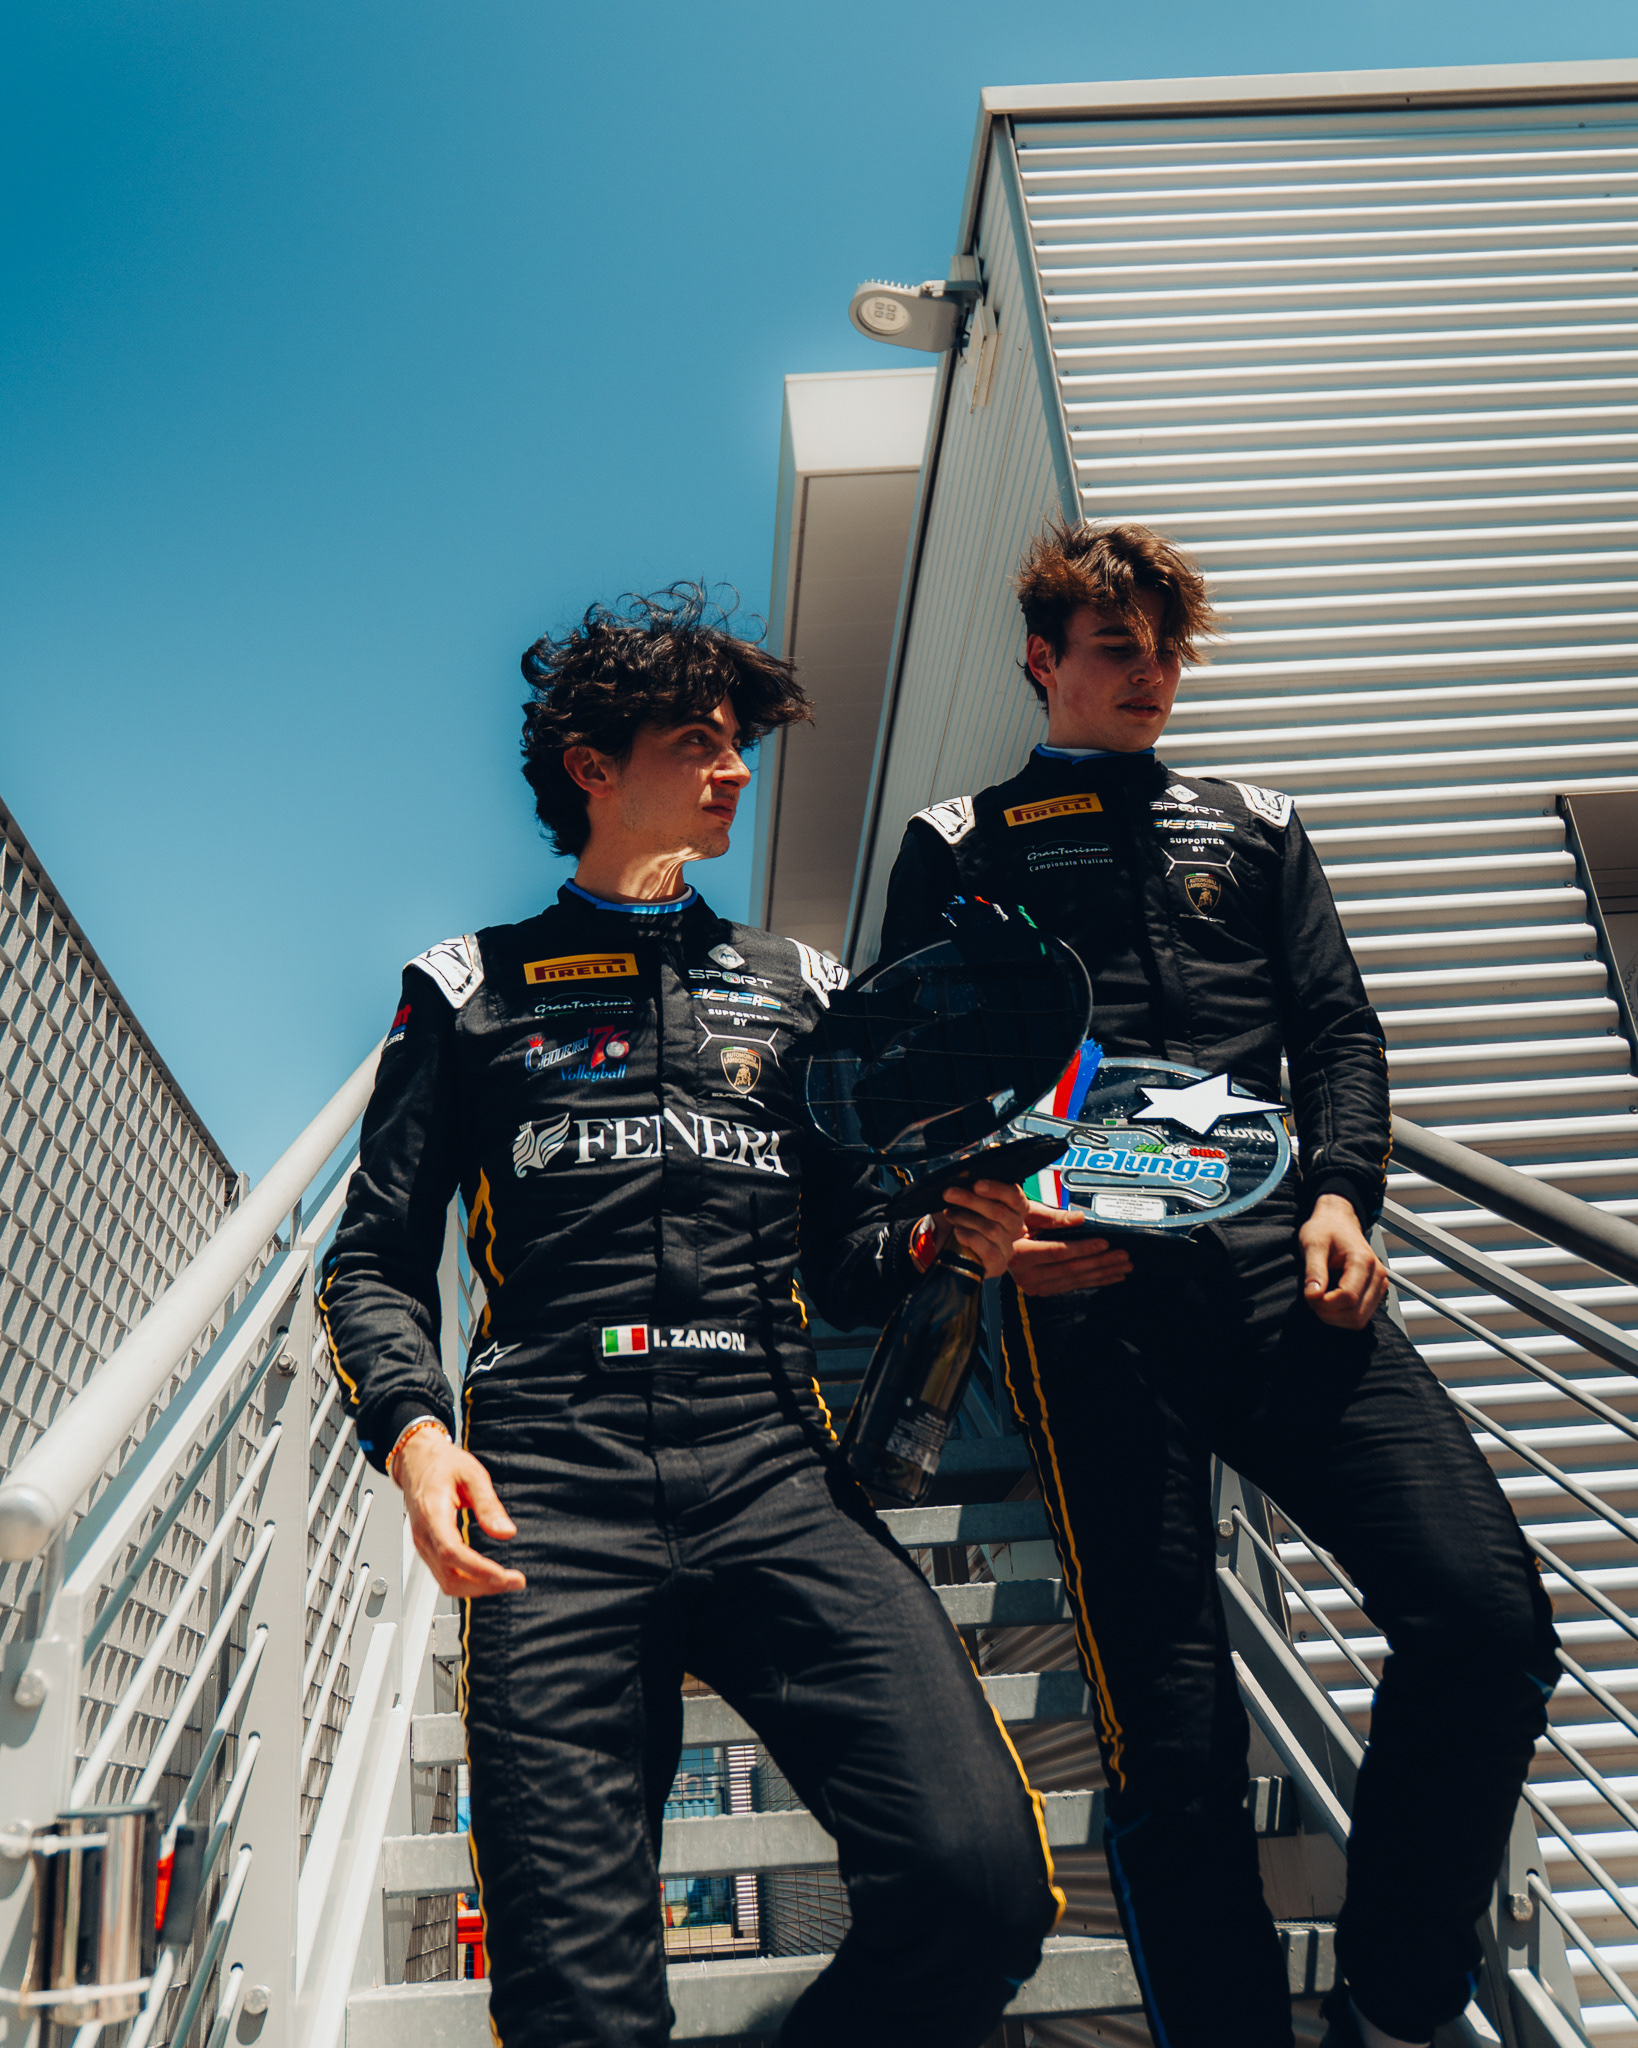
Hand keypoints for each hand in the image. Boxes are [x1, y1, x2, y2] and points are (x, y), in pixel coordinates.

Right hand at [393, 1430, 525, 1597]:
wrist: (417, 1460)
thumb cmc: (442, 1464)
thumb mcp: (472, 1474)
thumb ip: (488, 1504)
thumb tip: (506, 1532)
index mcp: (432, 1514)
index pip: (452, 1552)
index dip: (478, 1569)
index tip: (503, 1576)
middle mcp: (424, 1535)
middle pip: (449, 1576)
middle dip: (483, 1586)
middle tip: (515, 1581)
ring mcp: (423, 1545)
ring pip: (446, 1582)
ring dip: (477, 1588)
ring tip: (506, 1581)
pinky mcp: (428, 1548)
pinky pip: (445, 1575)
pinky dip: (468, 1582)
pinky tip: (488, 1577)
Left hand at [933, 1181, 1029, 1281]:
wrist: (942, 1246)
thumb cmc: (957, 1219)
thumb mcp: (966, 1201)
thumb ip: (975, 1191)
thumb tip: (970, 1183)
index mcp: (1013, 1209)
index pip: (1015, 1196)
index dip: (997, 1189)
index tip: (976, 1184)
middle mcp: (1015, 1228)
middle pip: (1000, 1211)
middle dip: (971, 1200)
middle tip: (949, 1193)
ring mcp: (1008, 1248)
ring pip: (991, 1229)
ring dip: (965, 1218)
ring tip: (950, 1215)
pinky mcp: (998, 1264)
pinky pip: (987, 1249)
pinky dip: (968, 1237)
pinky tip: (957, 1233)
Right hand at [1008, 1199, 1132, 1296]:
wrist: (991, 1242)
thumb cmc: (1008, 1223)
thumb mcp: (1025, 1213)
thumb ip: (1053, 1217)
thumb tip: (1079, 1218)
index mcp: (1020, 1253)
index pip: (1058, 1252)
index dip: (1083, 1248)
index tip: (1104, 1243)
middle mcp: (1026, 1274)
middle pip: (1070, 1269)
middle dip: (1100, 1262)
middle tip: (1123, 1256)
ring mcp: (1033, 1285)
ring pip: (1074, 1280)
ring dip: (1101, 1274)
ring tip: (1122, 1267)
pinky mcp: (1041, 1289)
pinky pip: (1071, 1286)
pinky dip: (1092, 1281)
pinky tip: (1109, 1277)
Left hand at [1299, 1194, 1389, 1329]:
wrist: (1338, 1221)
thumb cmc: (1326, 1229)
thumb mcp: (1313, 1244)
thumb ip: (1314, 1270)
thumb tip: (1313, 1295)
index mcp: (1363, 1261)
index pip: (1348, 1297)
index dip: (1324, 1304)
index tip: (1309, 1295)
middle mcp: (1377, 1274)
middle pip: (1356, 1314)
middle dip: (1329, 1314)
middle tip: (1312, 1299)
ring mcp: (1379, 1284)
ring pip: (1360, 1320)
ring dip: (1336, 1318)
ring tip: (1320, 1300)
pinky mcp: (1375, 1292)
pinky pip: (1361, 1316)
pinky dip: (1343, 1316)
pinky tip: (1331, 1301)